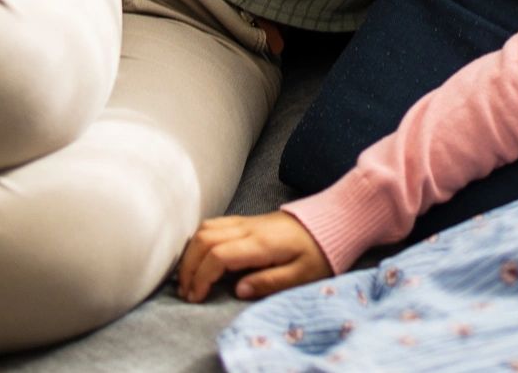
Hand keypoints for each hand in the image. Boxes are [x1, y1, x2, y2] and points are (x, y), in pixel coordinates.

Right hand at [176, 211, 328, 302]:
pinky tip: (199, 258)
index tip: (197, 297)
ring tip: (189, 277)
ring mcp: (246, 221)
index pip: (218, 255)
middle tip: (186, 291)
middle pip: (204, 239)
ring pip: (205, 228)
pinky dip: (199, 241)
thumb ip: (270, 283)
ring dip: (190, 252)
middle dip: (188, 266)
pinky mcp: (247, 220)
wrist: (331, 222)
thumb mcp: (303, 275)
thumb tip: (239, 290)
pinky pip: (214, 224)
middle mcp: (248, 228)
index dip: (202, 277)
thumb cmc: (319, 252)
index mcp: (261, 243)